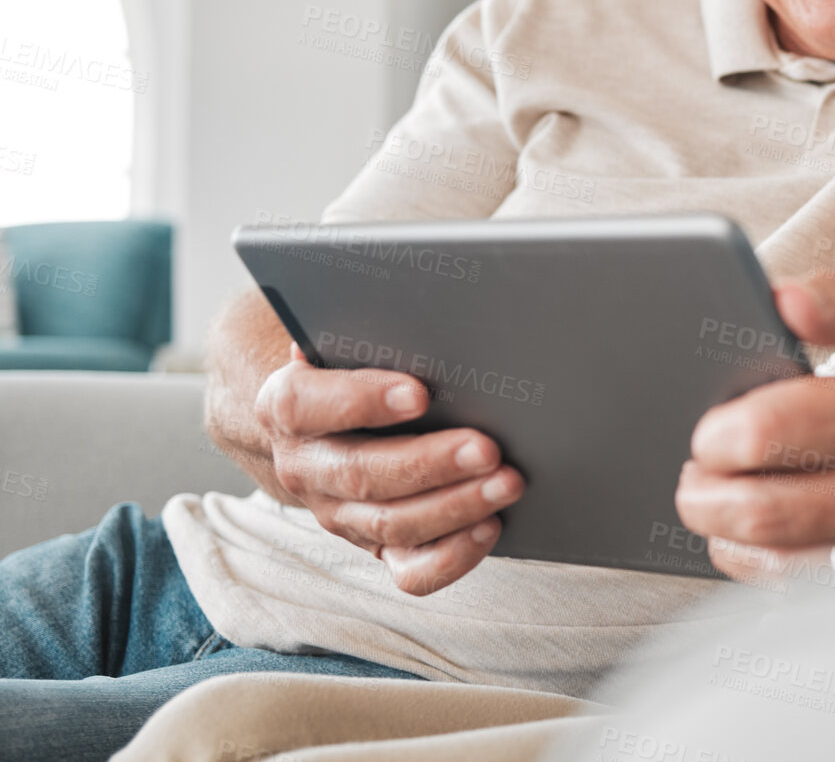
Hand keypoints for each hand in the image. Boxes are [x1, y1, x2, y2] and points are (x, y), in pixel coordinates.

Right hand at [252, 344, 524, 594]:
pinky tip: (491, 526)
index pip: (308, 406)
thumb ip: (361, 330)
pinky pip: (411, 571)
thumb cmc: (351, 367)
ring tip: (507, 482)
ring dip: (456, 505)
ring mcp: (338, 514)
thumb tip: (410, 305)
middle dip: (430, 463)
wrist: (325, 422)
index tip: (418, 393)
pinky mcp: (375, 547)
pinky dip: (453, 556)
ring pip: (392, 523)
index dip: (361, 400)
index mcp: (287, 406)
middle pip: (362, 473)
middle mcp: (305, 466)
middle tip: (487, 447)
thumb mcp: (344, 342)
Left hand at [675, 250, 834, 580]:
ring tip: (721, 520)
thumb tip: (773, 302)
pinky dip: (794, 578)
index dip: (719, 436)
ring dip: (741, 549)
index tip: (705, 432)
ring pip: (804, 573)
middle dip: (711, 502)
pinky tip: (773, 549)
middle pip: (777, 515)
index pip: (776, 431)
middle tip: (692, 483)